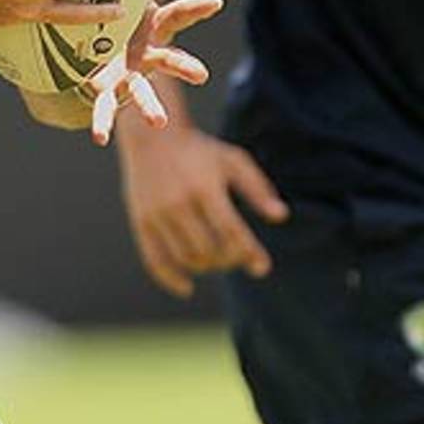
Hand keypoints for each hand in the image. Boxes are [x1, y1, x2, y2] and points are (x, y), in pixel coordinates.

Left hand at [84, 0, 222, 145]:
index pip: (178, 14)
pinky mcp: (109, 91)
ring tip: (158, 122)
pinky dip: (103, 121)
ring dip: (149, 106)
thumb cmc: (128, 12)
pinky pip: (105, 108)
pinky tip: (99, 137)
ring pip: (144, 91)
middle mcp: (148, 52)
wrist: (107, 51)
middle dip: (183, 65)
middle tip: (200, 74)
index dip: (196, 8)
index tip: (216, 2)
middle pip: (169, 58)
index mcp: (153, 24)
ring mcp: (132, 75)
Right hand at [117, 122, 289, 297]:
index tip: (262, 267)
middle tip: (238, 257)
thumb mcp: (233, 161)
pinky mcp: (141, 221)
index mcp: (205, 186)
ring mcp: (157, 213)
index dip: (249, 252)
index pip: (231, 230)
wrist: (152, 135)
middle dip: (229, 260)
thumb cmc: (201, 150)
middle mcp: (178, 202)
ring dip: (207, 267)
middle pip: (209, 250)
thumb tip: (281, 216)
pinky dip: (171, 279)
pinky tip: (187, 288)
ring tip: (217, 259)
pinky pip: (155, 261)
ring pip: (186, 258)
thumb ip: (257, 189)